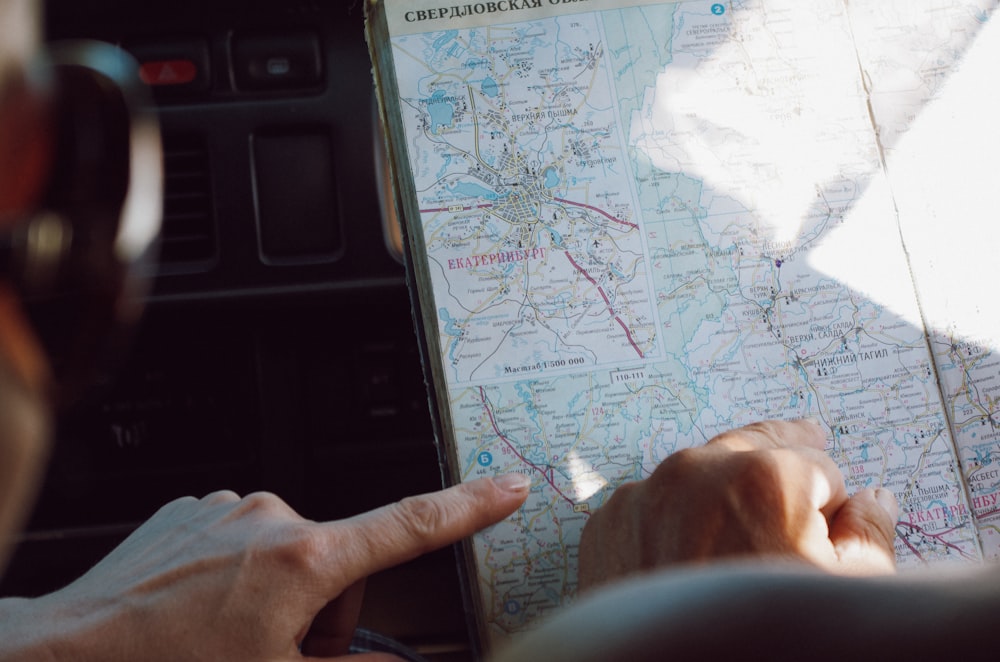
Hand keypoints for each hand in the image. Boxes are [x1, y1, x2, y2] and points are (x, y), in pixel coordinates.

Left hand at [3, 474, 529, 660]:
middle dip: (327, 615)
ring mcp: (229, 507)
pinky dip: (241, 576)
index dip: (469, 506)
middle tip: (279, 657)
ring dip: (282, 597)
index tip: (509, 486)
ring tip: (229, 638)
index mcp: (304, 559)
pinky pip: (246, 539)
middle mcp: (272, 516)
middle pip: (343, 565)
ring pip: (293, 555)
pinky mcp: (196, 508)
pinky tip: (202, 611)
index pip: (410, 525)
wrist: (63, 654)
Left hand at [578, 420, 897, 590]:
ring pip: (697, 472)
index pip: (820, 465)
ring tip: (742, 506)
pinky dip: (671, 517)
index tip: (829, 525)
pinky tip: (685, 547)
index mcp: (766, 477)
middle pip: (754, 447)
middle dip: (782, 456)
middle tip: (805, 436)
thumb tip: (875, 500)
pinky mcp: (607, 522)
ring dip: (721, 484)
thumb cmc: (760, 644)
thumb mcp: (846, 596)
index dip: (833, 502)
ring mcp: (643, 495)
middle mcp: (695, 470)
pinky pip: (652, 505)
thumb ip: (869, 535)